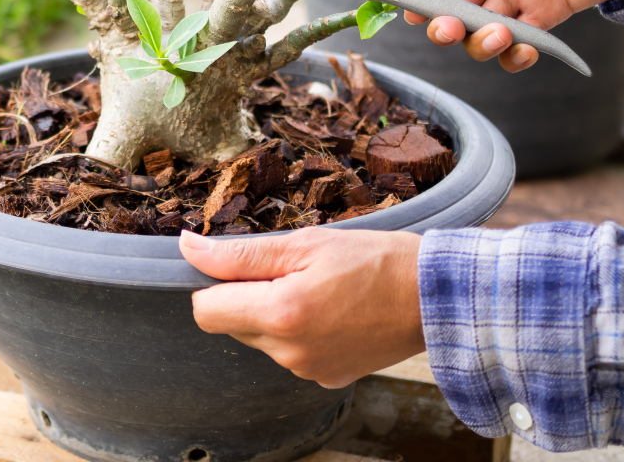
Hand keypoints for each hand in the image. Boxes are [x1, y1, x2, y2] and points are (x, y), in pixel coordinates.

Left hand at [179, 228, 424, 388]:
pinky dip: (300, 333)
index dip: (212, 285)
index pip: (205, 311)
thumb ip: (240, 253)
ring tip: (319, 290)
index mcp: (280, 314)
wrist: (435, 298)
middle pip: (232, 325)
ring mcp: (308, 371)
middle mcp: (289, 352)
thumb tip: (188, 248)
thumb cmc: (375, 261)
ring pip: (262, 339)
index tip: (238, 266)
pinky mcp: (326, 379)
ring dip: (274, 314)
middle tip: (292, 271)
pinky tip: (332, 313)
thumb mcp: (305, 243)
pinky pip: (291, 353)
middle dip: (248, 297)